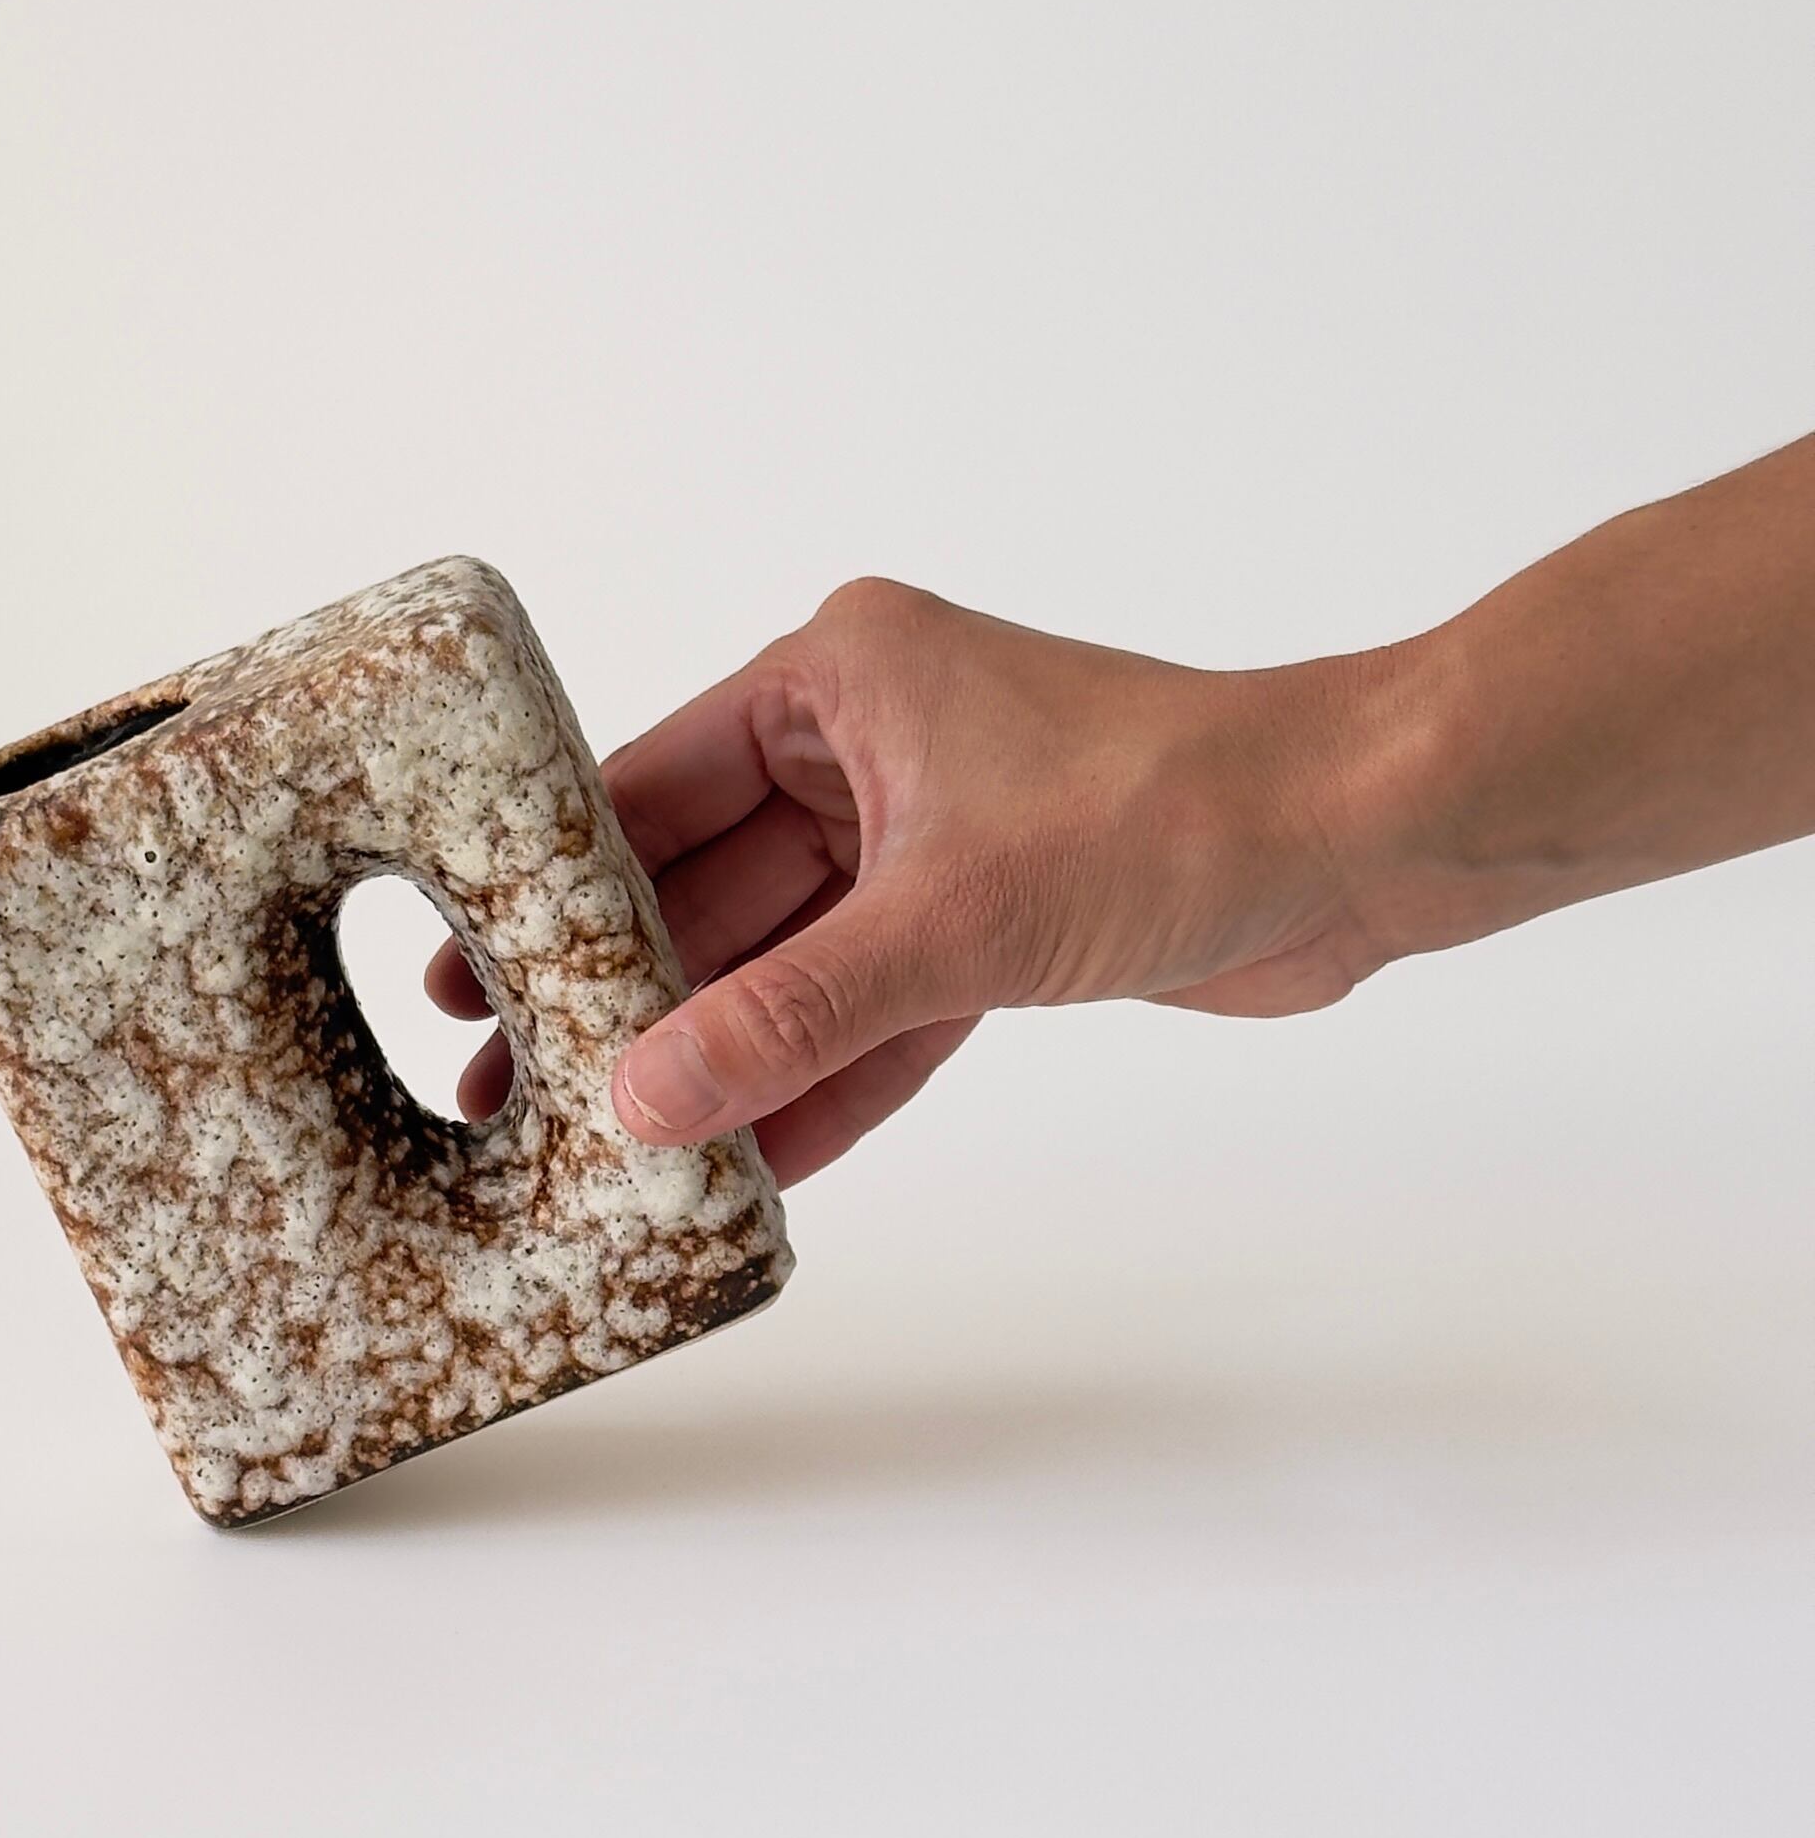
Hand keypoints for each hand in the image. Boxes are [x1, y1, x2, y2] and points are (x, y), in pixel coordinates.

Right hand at [427, 578, 1398, 1184]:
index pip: (650, 789)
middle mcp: (869, 744)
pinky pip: (873, 1005)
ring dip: (727, 1053)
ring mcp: (927, 834)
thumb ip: (790, 1017)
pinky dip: (828, 1076)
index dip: (557, 893)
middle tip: (522, 1092)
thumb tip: (647, 1097)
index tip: (472, 976)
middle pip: (709, 888)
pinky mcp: (988, 916)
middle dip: (633, 997)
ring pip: (791, 960)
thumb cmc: (1177, 809)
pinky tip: (755, 1159)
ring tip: (623, 1148)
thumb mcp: (950, 922)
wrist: (1365, 840)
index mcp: (837, 678)